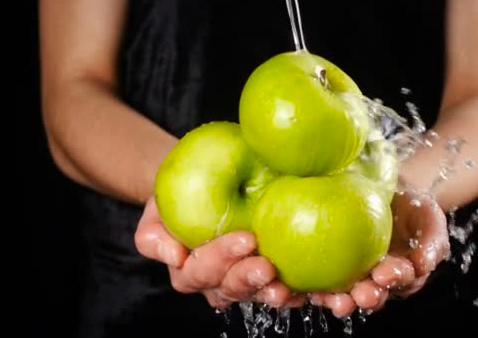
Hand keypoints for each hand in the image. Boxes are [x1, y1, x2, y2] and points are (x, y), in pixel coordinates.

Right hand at [134, 196, 306, 308]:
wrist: (208, 183)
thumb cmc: (181, 195)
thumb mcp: (157, 207)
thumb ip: (154, 233)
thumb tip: (174, 256)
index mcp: (191, 269)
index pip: (202, 270)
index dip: (221, 258)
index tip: (245, 239)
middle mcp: (220, 281)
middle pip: (232, 289)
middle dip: (250, 280)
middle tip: (268, 267)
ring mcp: (250, 281)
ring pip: (262, 295)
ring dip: (278, 294)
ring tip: (290, 287)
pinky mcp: (276, 277)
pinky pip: (291, 289)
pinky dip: (308, 292)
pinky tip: (323, 289)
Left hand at [310, 190, 449, 316]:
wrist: (387, 190)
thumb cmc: (412, 207)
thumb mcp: (429, 220)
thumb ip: (430, 244)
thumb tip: (423, 265)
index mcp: (397, 274)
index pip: (394, 282)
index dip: (391, 281)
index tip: (384, 274)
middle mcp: (372, 279)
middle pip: (367, 295)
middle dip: (363, 298)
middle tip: (360, 293)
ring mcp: (349, 275)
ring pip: (341, 293)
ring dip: (337, 299)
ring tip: (333, 298)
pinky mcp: (327, 265)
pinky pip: (317, 278)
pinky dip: (309, 284)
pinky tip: (304, 282)